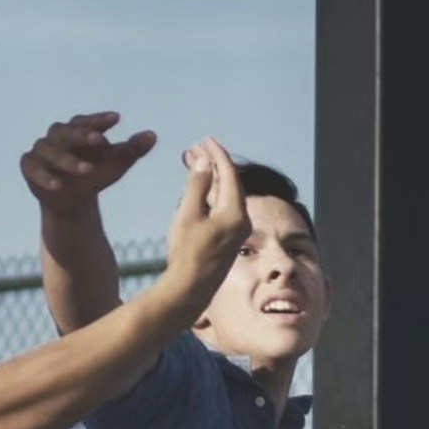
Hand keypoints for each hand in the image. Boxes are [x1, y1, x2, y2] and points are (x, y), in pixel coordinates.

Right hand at [20, 112, 156, 220]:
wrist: (73, 201)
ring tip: (88, 171)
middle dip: (82, 135)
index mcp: (78, 130)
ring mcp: (41, 151)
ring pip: (50, 150)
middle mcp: (57, 136)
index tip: (117, 119)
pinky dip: (44, 176)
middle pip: (66, 131)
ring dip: (68, 160)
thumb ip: (133, 149)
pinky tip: (58, 185)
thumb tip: (152, 135)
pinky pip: (33, 168)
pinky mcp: (29, 167)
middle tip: (101, 140)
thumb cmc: (96, 175)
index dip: (100, 119)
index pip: (87, 121)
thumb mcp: (116, 164)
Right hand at [163, 138, 245, 307]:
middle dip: (212, 163)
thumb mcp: (188, 214)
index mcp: (236, 212)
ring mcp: (236, 229)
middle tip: (194, 149)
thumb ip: (197, 185)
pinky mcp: (228, 237)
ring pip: (224, 194)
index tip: (205, 140)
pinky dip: (210, 192)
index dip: (217, 154)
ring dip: (209, 177)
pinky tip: (198, 187)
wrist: (189, 289)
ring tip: (193, 162)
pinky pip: (222, 206)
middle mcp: (241, 219)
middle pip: (229, 182)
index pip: (229, 173)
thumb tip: (205, 161)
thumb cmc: (187, 253)